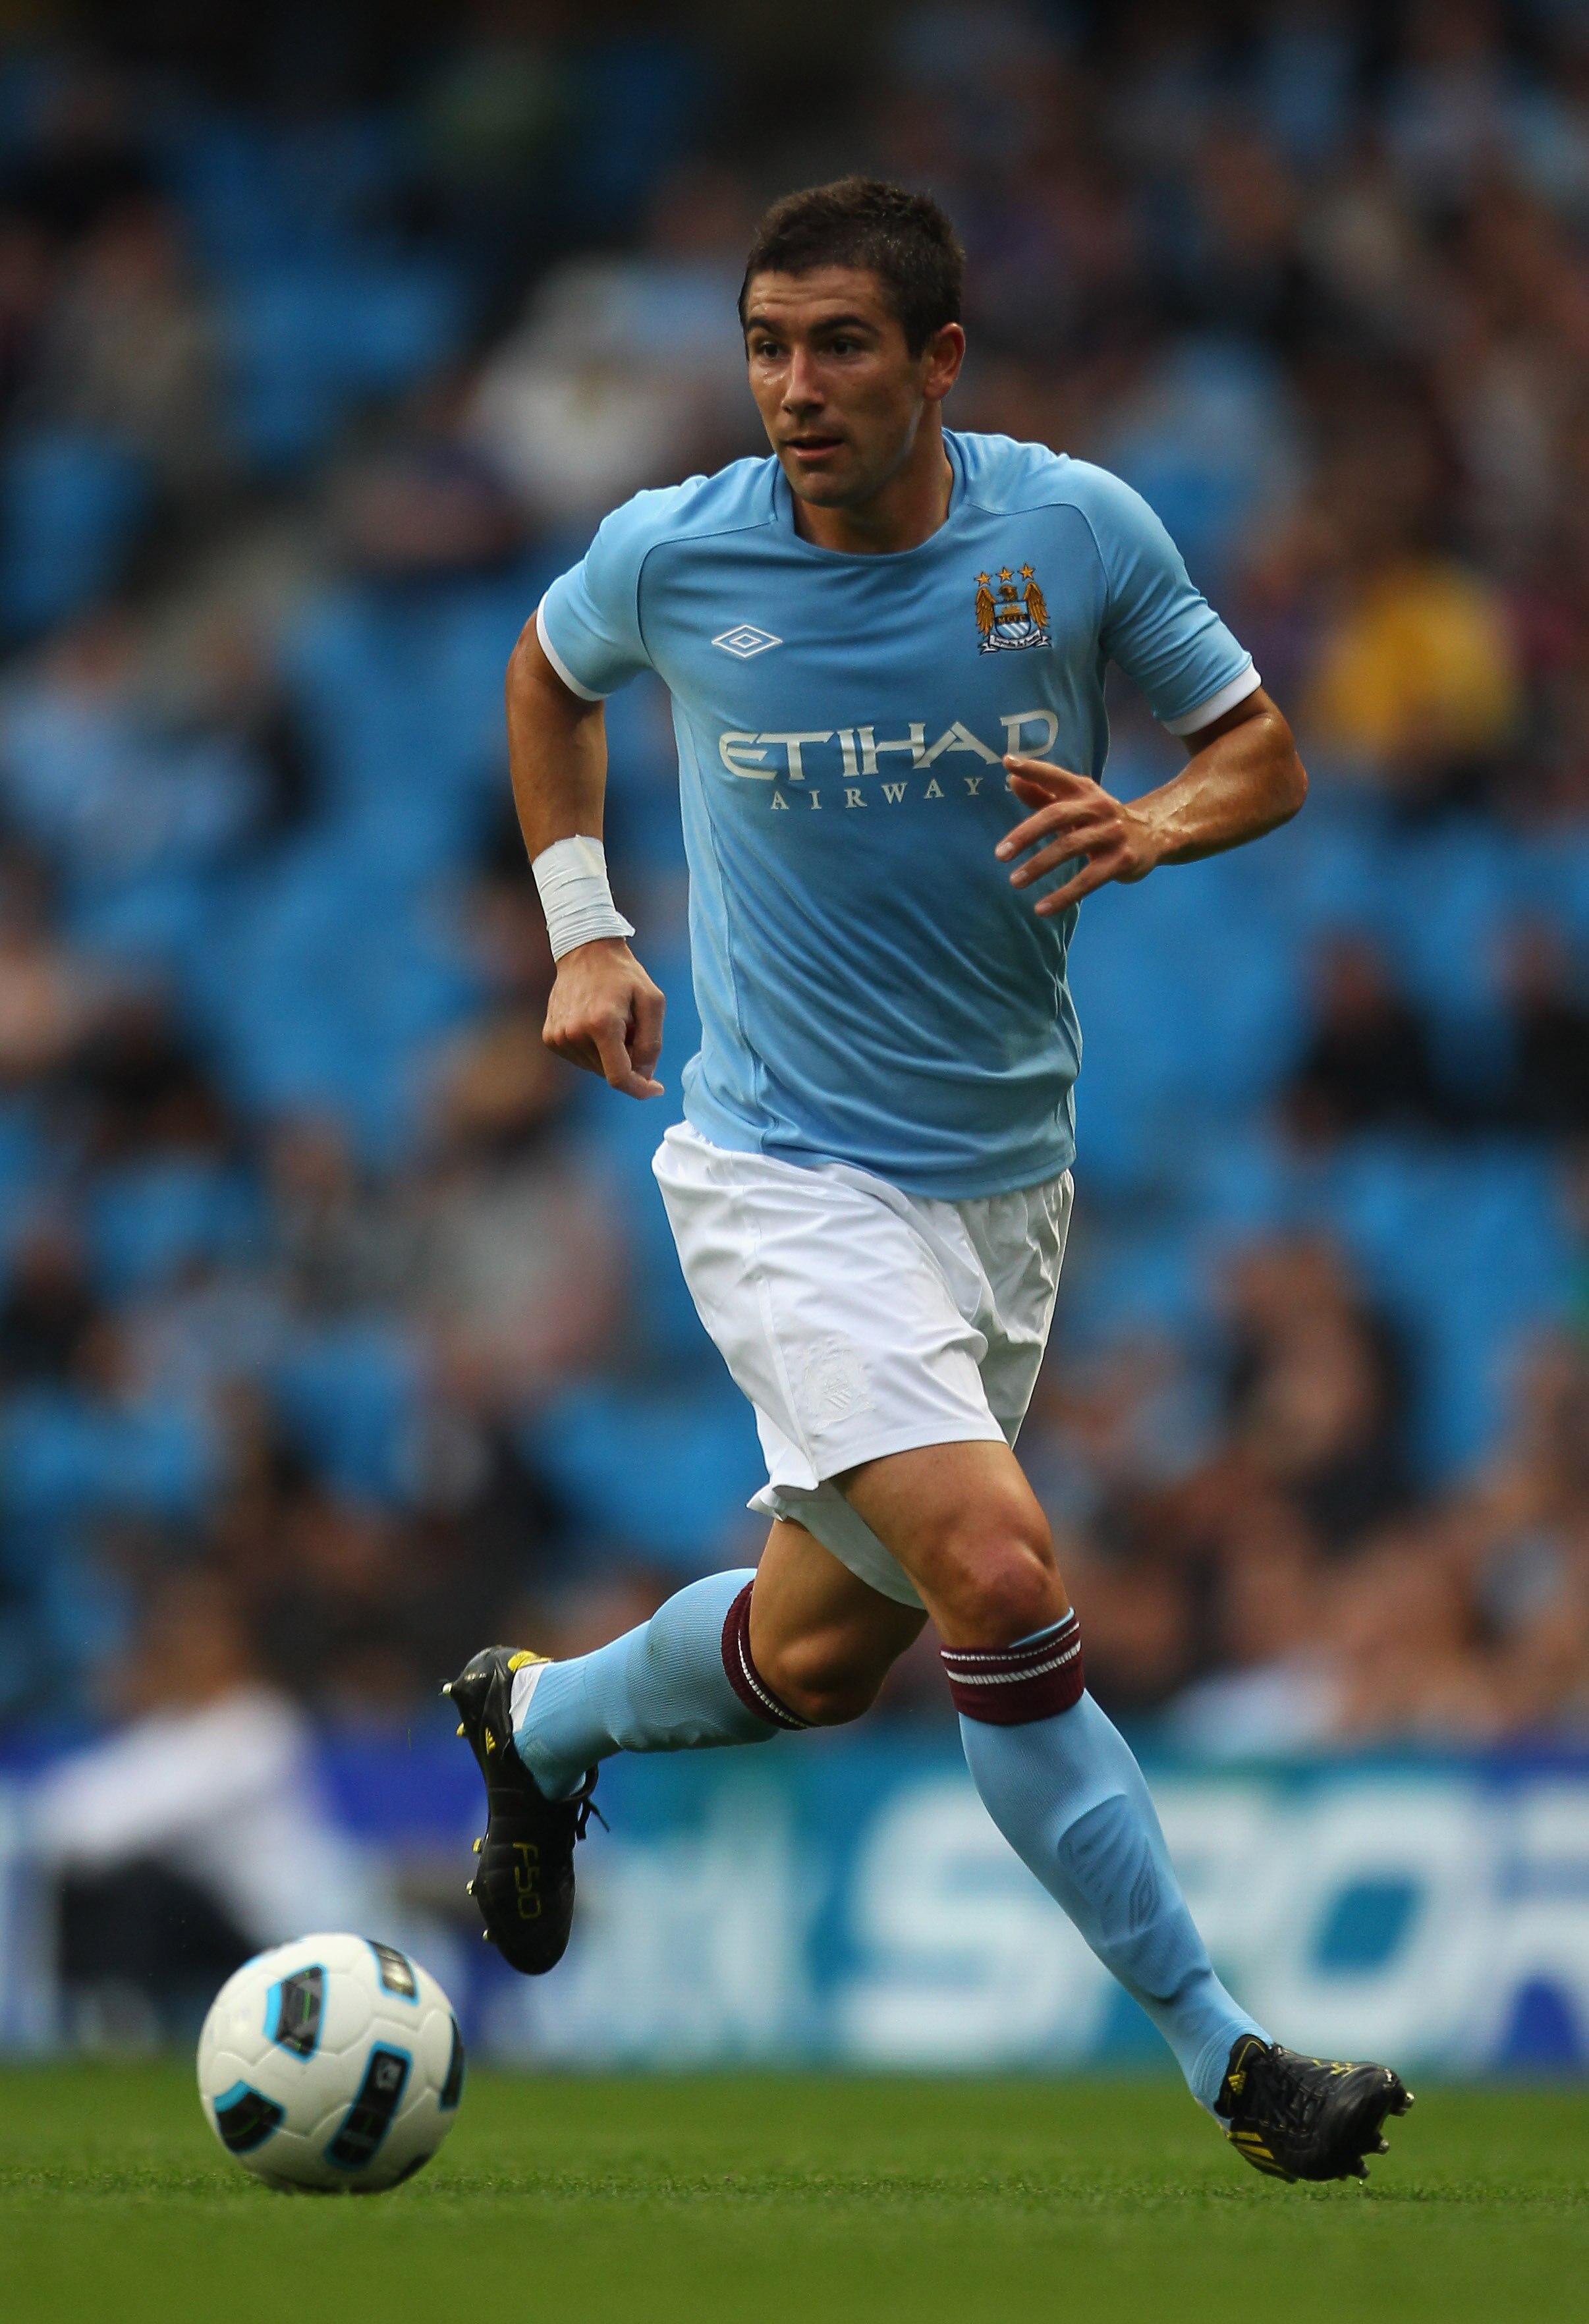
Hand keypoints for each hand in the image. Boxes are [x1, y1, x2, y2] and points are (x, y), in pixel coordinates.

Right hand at [542, 938, 665, 1097]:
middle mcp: (574, 1034)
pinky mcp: (550, 1037)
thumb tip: (644, 1076)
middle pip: (609, 1072)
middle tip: (632, 1027)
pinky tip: (596, 1022)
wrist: (585, 951)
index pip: (619, 1077)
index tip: (656, 1089)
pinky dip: (595, 1049)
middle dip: (628, 1059)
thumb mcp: (653, 1001)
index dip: (640, 1089)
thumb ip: (653, 1043)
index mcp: (601, 1024)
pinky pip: (581, 1058)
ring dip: (611, 1053)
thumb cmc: (624, 975)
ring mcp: (558, 1037)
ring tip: (613, 1021)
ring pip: (596, 1067)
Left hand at [994, 756, 1162, 916]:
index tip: (1007, 762)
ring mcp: (1112, 833)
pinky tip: (1041, 908)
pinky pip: (1088, 880)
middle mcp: (1098, 807)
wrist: (1151, 835)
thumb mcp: (1075, 804)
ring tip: (1015, 881)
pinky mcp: (1122, 860)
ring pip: (1070, 848)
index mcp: (1084, 790)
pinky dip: (1063, 895)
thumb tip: (1011, 778)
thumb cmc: (1099, 820)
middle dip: (1026, 834)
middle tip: (1000, 854)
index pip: (1055, 775)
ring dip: (1039, 865)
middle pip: (1057, 815)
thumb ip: (1042, 794)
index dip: (1033, 768)